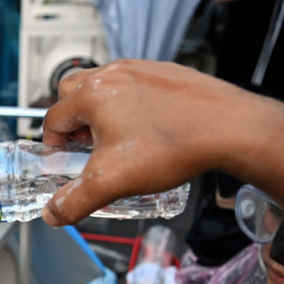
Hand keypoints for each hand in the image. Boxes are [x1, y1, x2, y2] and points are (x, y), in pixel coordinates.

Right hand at [39, 60, 265, 226]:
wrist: (230, 128)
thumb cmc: (171, 146)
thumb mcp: (111, 183)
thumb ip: (75, 202)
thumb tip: (53, 214)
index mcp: (93, 95)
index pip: (53, 118)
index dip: (53, 146)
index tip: (65, 162)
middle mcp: (114, 74)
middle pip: (72, 93)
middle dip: (72, 122)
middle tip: (85, 146)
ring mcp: (141, 70)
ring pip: (103, 87)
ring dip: (99, 112)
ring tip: (115, 140)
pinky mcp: (165, 73)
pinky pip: (134, 86)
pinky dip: (129, 105)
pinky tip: (145, 130)